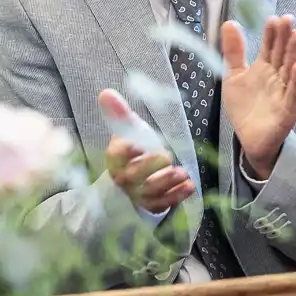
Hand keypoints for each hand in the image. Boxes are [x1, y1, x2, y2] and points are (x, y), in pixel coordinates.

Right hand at [97, 88, 194, 214]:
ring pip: (150, 191)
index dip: (127, 149)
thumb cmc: (132, 150)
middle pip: (133, 176)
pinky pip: (163, 203)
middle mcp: (124, 177)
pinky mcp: (151, 203)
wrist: (131, 180)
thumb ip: (119, 114)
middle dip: (150, 166)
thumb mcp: (128, 131)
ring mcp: (137, 193)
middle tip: (166, 157)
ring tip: (182, 173)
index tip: (139, 143)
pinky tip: (190, 186)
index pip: (116, 155)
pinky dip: (177, 196)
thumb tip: (106, 92)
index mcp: (115, 158)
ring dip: (167, 182)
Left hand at [220, 16, 295, 181]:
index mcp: (264, 68)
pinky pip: (293, 93)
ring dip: (294, 52)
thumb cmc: (245, 107)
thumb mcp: (233, 76)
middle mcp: (276, 77)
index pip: (269, 46)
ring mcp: (283, 92)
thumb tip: (229, 22)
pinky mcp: (287, 109)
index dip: (271, 33)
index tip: (274, 18)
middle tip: (289, 19)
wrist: (249, 139)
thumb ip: (234, 51)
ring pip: (290, 70)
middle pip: (282, 54)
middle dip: (285, 37)